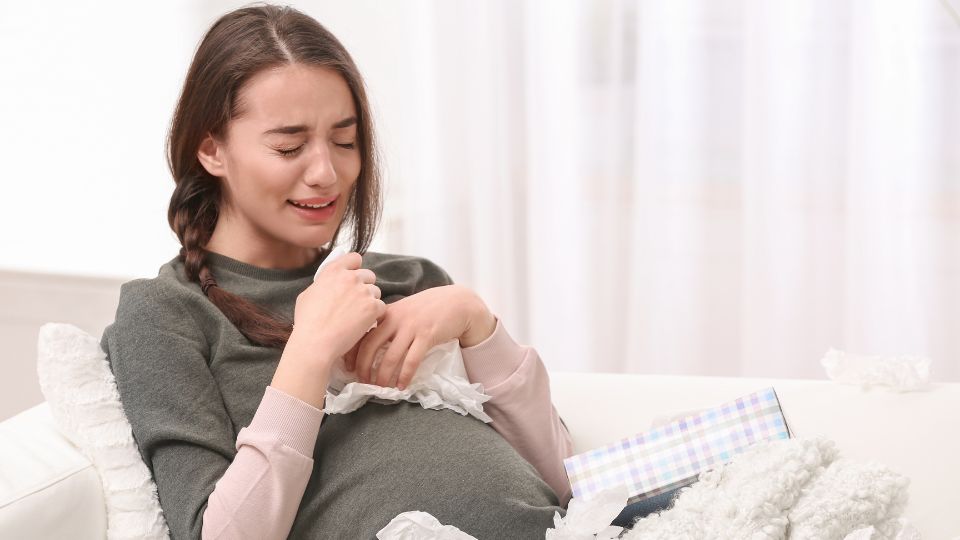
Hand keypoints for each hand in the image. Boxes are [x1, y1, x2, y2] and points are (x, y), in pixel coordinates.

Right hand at [290, 252, 384, 366]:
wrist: (316, 342)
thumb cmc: (307, 322)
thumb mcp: (307, 294)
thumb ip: (323, 284)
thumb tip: (329, 282)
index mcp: (333, 271)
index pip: (354, 258)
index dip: (356, 267)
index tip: (354, 277)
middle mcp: (350, 277)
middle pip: (369, 275)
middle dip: (364, 286)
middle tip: (356, 302)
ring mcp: (363, 291)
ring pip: (376, 292)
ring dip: (370, 302)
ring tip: (357, 317)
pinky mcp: (373, 306)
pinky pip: (381, 307)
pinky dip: (375, 316)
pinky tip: (363, 324)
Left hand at [347, 285, 496, 388]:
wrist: (456, 303)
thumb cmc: (428, 309)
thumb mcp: (403, 310)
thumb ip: (386, 323)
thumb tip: (368, 346)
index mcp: (386, 313)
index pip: (362, 334)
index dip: (352, 353)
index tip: (348, 368)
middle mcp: (395, 319)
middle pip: (370, 347)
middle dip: (363, 368)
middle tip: (362, 382)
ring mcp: (411, 327)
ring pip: (390, 357)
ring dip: (383, 376)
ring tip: (381, 389)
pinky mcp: (427, 336)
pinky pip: (411, 360)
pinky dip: (405, 376)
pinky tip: (402, 385)